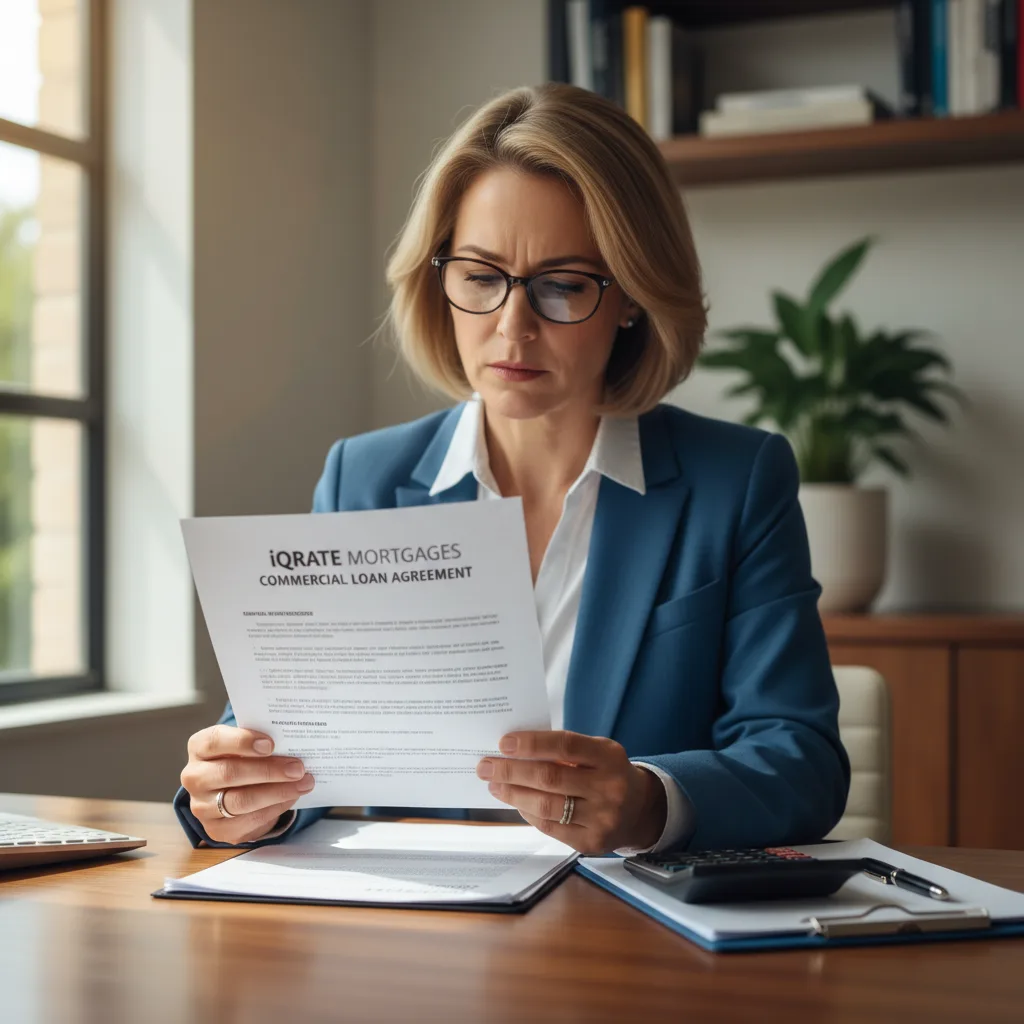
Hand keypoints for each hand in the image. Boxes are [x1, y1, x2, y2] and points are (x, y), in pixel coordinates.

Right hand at [179, 724, 314, 844]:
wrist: (231, 790)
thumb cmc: (242, 757)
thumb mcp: (245, 744)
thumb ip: (260, 741)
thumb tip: (292, 743)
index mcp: (199, 747)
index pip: (215, 741)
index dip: (243, 742)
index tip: (271, 744)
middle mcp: (194, 777)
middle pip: (230, 773)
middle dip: (269, 771)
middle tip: (298, 768)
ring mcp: (202, 806)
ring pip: (241, 801)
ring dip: (277, 792)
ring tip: (303, 783)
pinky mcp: (217, 829)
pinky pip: (249, 821)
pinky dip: (275, 808)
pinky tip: (291, 797)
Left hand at [476, 730, 666, 854]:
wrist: (640, 810)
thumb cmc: (607, 772)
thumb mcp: (596, 752)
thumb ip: (563, 750)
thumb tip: (514, 750)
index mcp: (609, 757)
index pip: (565, 746)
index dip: (532, 743)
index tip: (504, 743)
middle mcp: (610, 788)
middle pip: (550, 778)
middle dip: (511, 771)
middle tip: (486, 766)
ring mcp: (602, 819)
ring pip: (546, 806)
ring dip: (513, 794)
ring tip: (495, 785)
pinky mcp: (591, 843)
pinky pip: (550, 827)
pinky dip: (528, 812)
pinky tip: (516, 802)